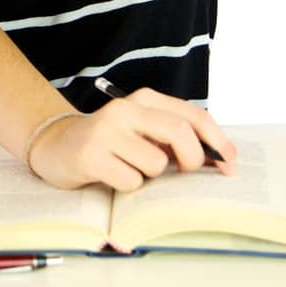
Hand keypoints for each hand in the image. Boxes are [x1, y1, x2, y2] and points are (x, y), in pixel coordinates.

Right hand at [26, 88, 236, 194]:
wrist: (55, 144)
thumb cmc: (110, 143)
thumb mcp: (143, 131)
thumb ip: (176, 138)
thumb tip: (222, 159)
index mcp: (145, 99)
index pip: (194, 116)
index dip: (218, 142)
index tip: (230, 164)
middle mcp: (126, 109)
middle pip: (181, 134)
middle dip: (191, 161)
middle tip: (184, 173)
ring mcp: (107, 131)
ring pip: (156, 164)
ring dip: (151, 176)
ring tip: (130, 169)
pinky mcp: (91, 155)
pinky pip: (131, 181)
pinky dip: (128, 186)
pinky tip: (112, 177)